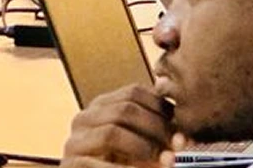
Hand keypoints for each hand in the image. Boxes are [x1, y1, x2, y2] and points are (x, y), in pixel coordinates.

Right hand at [62, 85, 177, 167]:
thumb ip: (156, 131)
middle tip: (177, 147)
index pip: (134, 92)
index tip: (182, 128)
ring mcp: (74, 141)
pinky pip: (98, 163)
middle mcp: (85, 119)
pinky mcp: (71, 164)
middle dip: (157, 128)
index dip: (162, 108)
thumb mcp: (140, 146)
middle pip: (125, 109)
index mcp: (102, 106)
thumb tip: (176, 117)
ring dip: (144, 148)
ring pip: (112, 132)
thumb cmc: (120, 166)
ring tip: (165, 161)